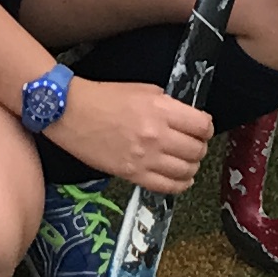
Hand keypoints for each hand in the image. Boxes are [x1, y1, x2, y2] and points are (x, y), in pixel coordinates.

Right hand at [46, 77, 215, 196]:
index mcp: (161, 110)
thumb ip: (167, 104)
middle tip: (194, 145)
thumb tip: (185, 118)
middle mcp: (157, 136)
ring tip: (187, 162)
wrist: (71, 113)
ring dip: (192, 167)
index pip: (202, 125)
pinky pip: (167, 187)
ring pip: (186, 171)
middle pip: (197, 150)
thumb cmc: (104, 97)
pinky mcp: (133, 175)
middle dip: (200, 147)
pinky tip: (180, 178)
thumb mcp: (143, 89)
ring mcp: (145, 158)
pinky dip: (180, 184)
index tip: (202, 128)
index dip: (206, 128)